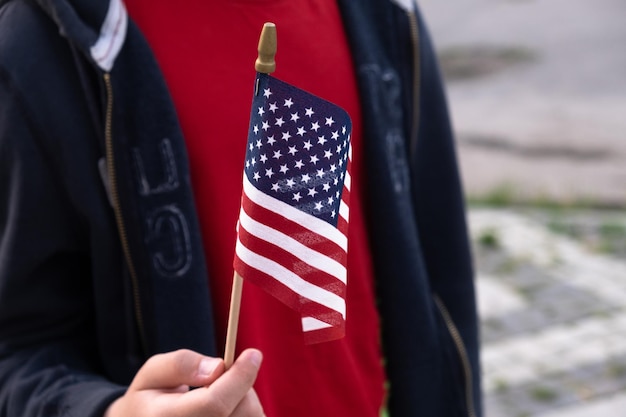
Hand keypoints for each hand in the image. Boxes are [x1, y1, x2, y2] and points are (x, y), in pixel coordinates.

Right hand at [104, 348, 263, 416]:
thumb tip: (218, 367)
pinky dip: (248, 413)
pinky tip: (227, 412)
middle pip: (241, 410)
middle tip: (222, 378)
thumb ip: (181, 364)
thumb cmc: (151, 400)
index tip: (253, 353)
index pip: (215, 404)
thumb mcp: (153, 373)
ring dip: (246, 400)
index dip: (239, 377)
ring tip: (219, 399)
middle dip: (242, 385)